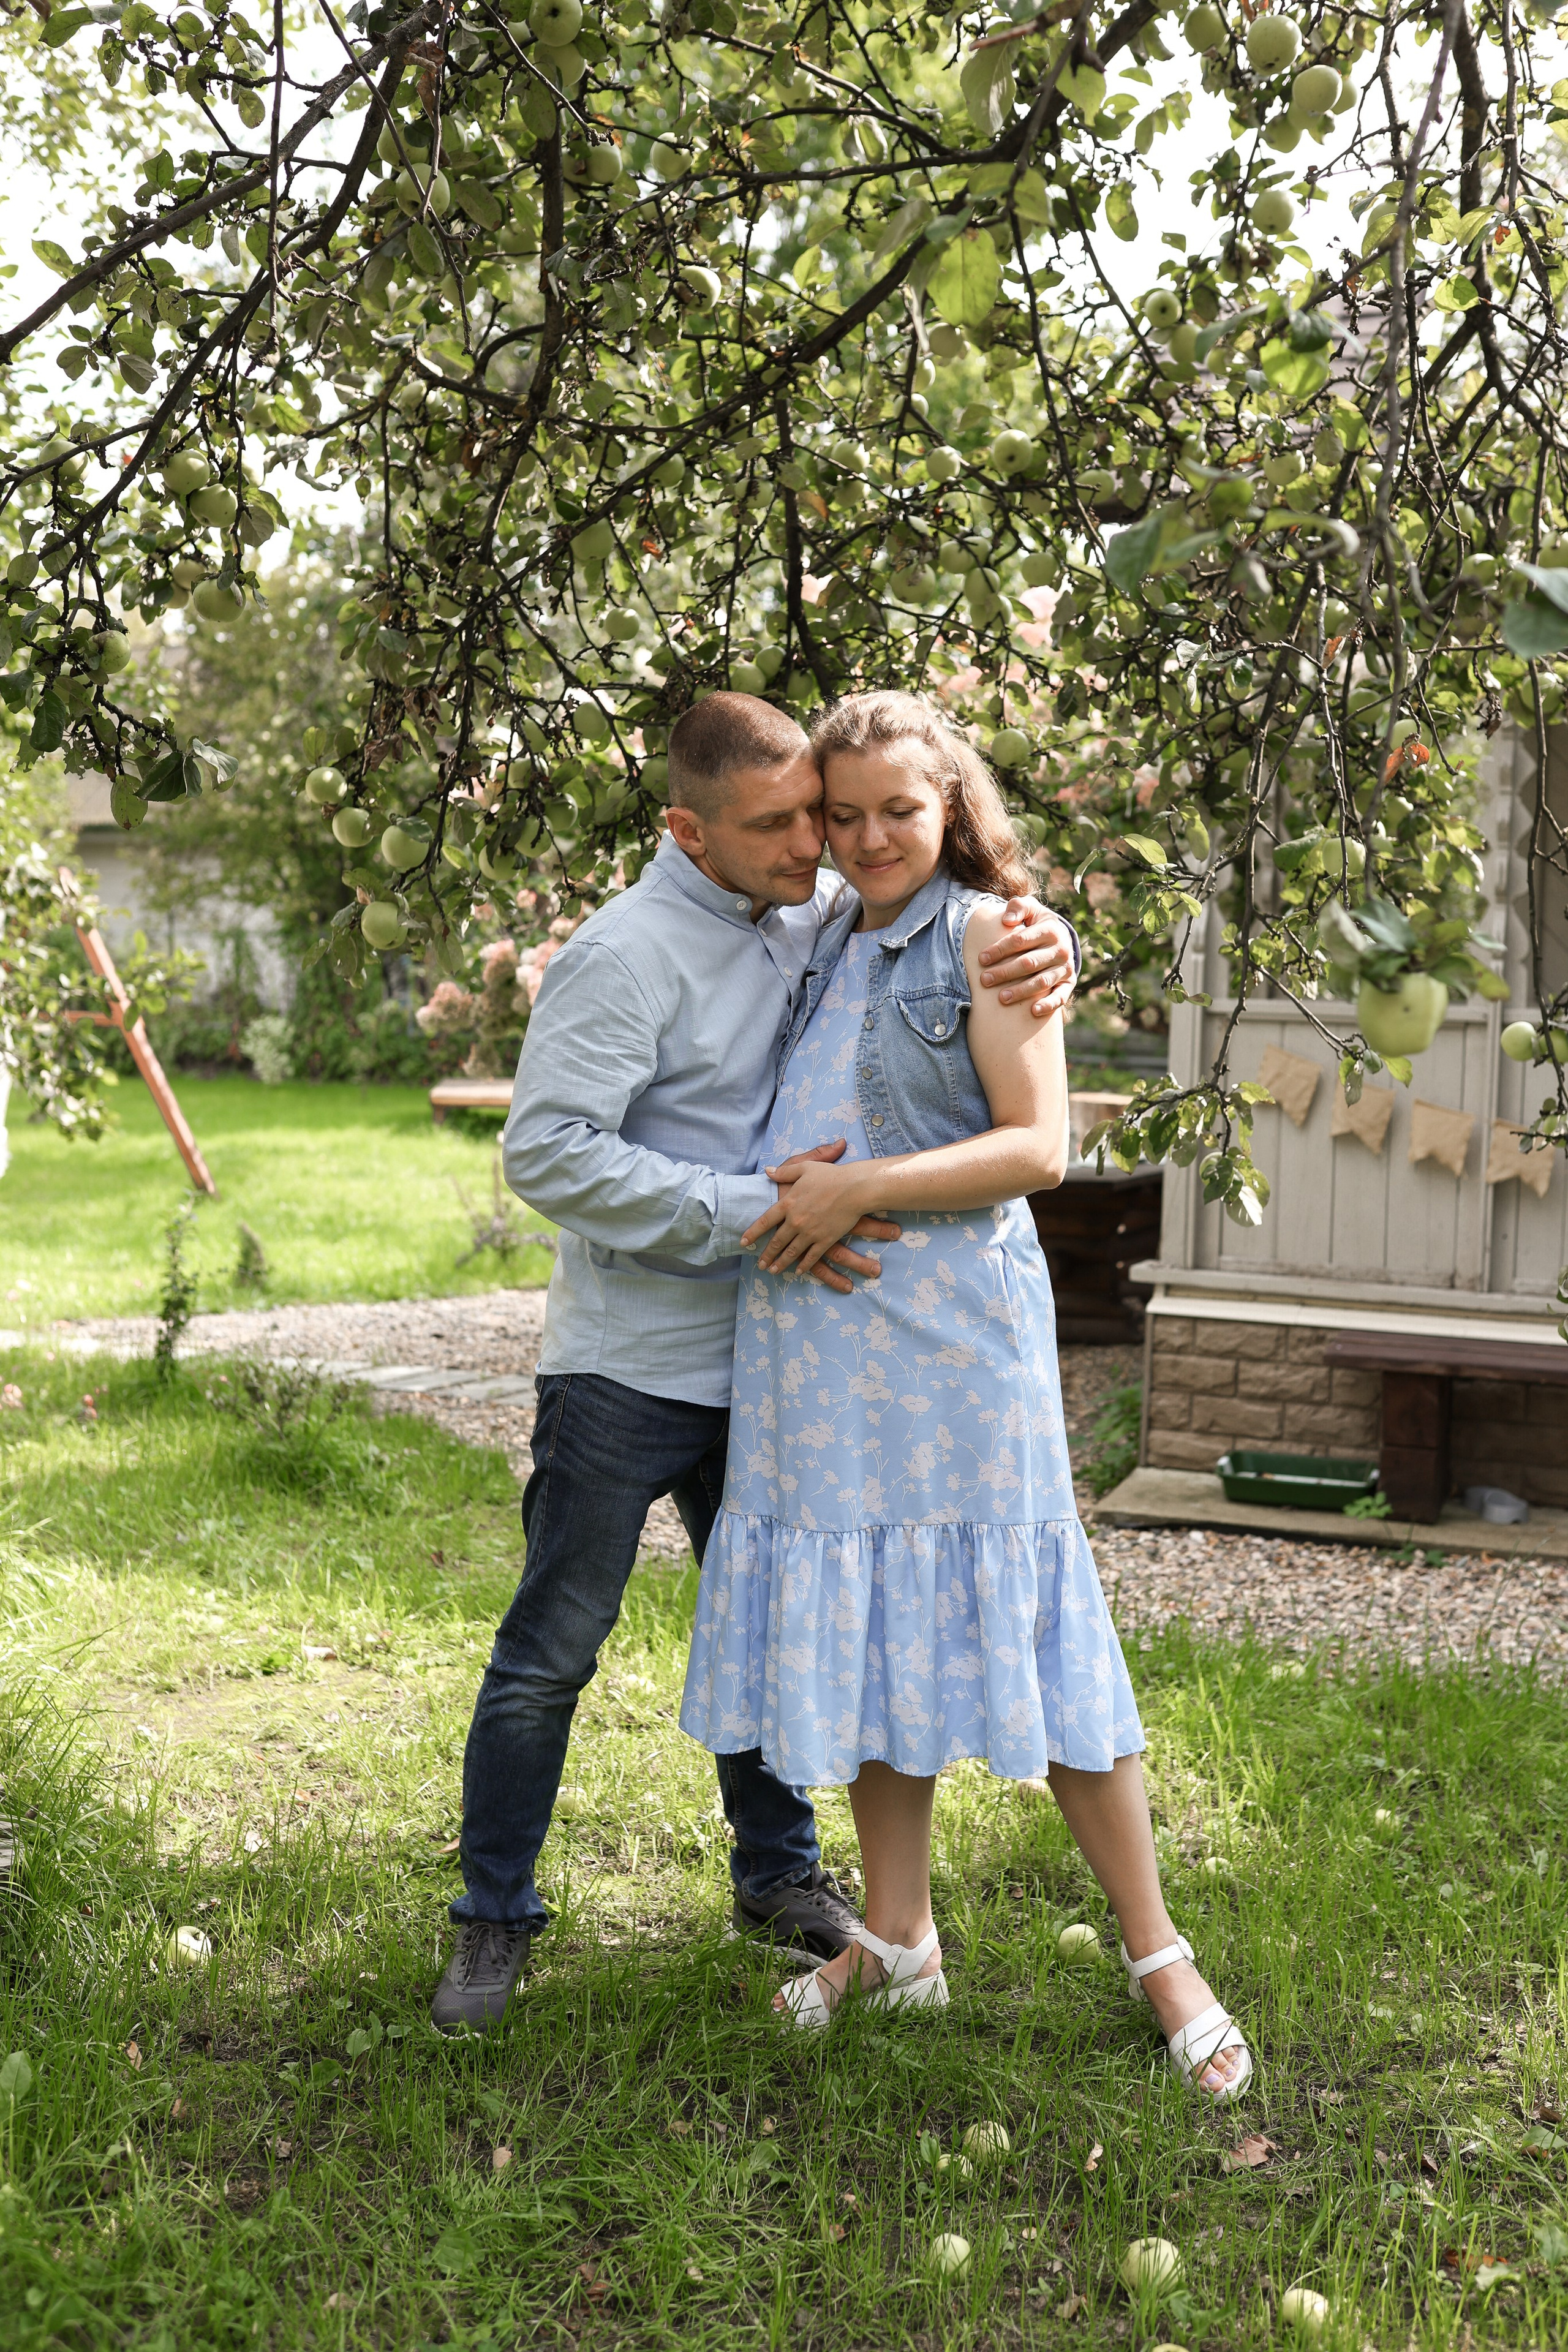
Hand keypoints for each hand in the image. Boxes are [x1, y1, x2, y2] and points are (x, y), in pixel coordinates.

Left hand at [742, 1154, 893, 1278]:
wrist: (854, 1188)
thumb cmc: (830, 1175)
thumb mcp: (804, 1168)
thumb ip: (784, 1172)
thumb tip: (767, 1171)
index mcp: (788, 1203)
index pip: (764, 1221)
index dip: (752, 1233)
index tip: (743, 1243)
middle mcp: (795, 1221)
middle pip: (776, 1241)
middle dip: (766, 1255)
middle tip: (760, 1264)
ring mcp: (810, 1233)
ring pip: (791, 1252)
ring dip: (781, 1263)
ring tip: (773, 1271)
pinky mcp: (825, 1240)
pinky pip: (811, 1257)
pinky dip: (804, 1265)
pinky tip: (798, 1271)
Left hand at [976, 899, 1076, 1018]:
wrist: (1060, 938)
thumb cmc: (1036, 923)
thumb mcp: (1030, 909)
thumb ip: (1018, 907)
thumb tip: (1006, 920)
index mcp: (1050, 929)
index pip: (1020, 940)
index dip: (1000, 949)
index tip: (981, 958)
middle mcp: (1061, 949)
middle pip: (1028, 963)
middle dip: (1005, 972)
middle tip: (984, 980)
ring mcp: (1066, 968)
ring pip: (1041, 982)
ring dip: (1021, 991)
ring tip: (1001, 998)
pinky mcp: (1069, 983)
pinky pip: (1061, 997)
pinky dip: (1048, 1004)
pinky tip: (1033, 1011)